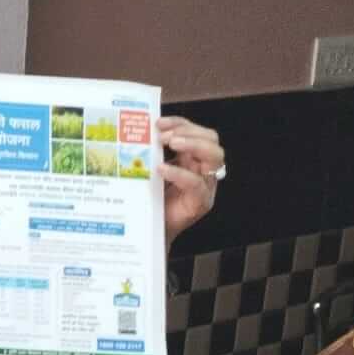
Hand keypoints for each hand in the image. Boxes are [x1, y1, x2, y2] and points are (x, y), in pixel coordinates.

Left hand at [159, 115, 223, 244]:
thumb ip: (153, 154)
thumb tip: (139, 132)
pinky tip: (163, 169)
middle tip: (165, 135)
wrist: (150, 231)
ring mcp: (206, 185)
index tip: (159, 122)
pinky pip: (196, 183)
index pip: (197, 131)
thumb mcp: (152, 171)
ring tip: (171, 143)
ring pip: (214, 156)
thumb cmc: (152, 200)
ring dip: (193, 144)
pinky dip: (180, 173)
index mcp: (192, 158)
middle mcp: (203, 168)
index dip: (180, 123)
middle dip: (189, 131)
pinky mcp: (200, 202)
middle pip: (211, 140)